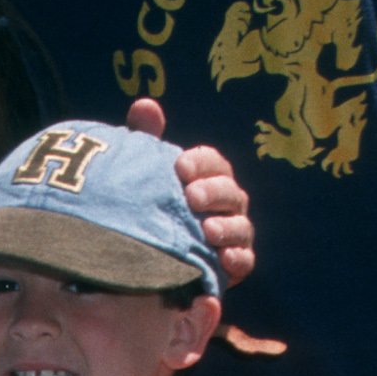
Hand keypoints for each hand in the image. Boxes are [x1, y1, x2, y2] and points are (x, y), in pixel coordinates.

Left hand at [125, 97, 255, 292]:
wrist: (134, 266)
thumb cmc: (142, 211)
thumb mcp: (139, 177)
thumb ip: (145, 140)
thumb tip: (146, 104)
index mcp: (206, 179)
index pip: (213, 163)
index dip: (201, 162)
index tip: (179, 167)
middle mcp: (224, 207)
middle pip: (231, 193)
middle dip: (215, 192)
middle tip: (192, 197)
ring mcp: (230, 239)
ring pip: (242, 229)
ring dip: (229, 228)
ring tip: (208, 231)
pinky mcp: (228, 270)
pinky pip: (243, 263)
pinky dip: (235, 261)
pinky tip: (220, 264)